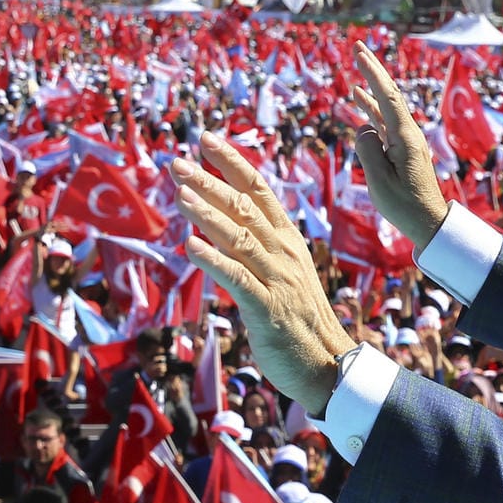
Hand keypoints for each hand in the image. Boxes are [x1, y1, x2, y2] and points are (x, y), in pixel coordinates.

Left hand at [173, 134, 355, 412]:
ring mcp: (277, 279)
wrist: (325, 364)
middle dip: (209, 182)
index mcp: (287, 239)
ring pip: (239, 238)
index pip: (259, 189)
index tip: (205, 139)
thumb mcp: (280, 273)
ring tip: (180, 194)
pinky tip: (190, 246)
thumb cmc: (297, 319)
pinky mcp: (267, 308)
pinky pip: (237, 279)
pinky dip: (213, 260)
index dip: (232, 162)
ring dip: (208, 214)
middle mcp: (283, 252)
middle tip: (177, 162)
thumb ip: (253, 248)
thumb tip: (217, 226)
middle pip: (244, 207)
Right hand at [350, 42, 450, 246]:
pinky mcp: (401, 149)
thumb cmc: (404, 205)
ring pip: (385, 105)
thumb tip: (363, 129)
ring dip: (371, 85)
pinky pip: (383, 121)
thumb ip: (367, 150)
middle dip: (373, 69)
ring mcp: (405, 140)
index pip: (386, 96)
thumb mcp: (379, 181)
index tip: (358, 54)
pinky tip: (359, 99)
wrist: (428, 221)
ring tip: (357, 67)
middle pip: (389, 93)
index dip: (372, 73)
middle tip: (357, 47)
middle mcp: (408, 133)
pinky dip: (370, 107)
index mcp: (405, 137)